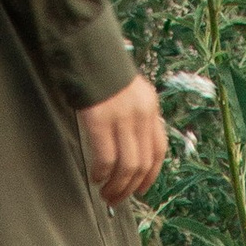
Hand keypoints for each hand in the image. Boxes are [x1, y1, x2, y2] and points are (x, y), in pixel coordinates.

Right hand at [77, 71, 166, 202]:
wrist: (87, 47)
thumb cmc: (103, 71)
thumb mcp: (130, 91)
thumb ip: (135, 116)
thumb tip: (131, 149)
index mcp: (151, 106)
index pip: (159, 150)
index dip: (151, 175)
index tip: (141, 190)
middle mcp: (141, 113)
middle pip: (142, 163)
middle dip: (130, 187)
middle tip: (116, 199)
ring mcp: (121, 116)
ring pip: (126, 166)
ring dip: (116, 186)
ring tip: (105, 194)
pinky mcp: (100, 119)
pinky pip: (106, 157)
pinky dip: (102, 173)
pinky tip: (95, 177)